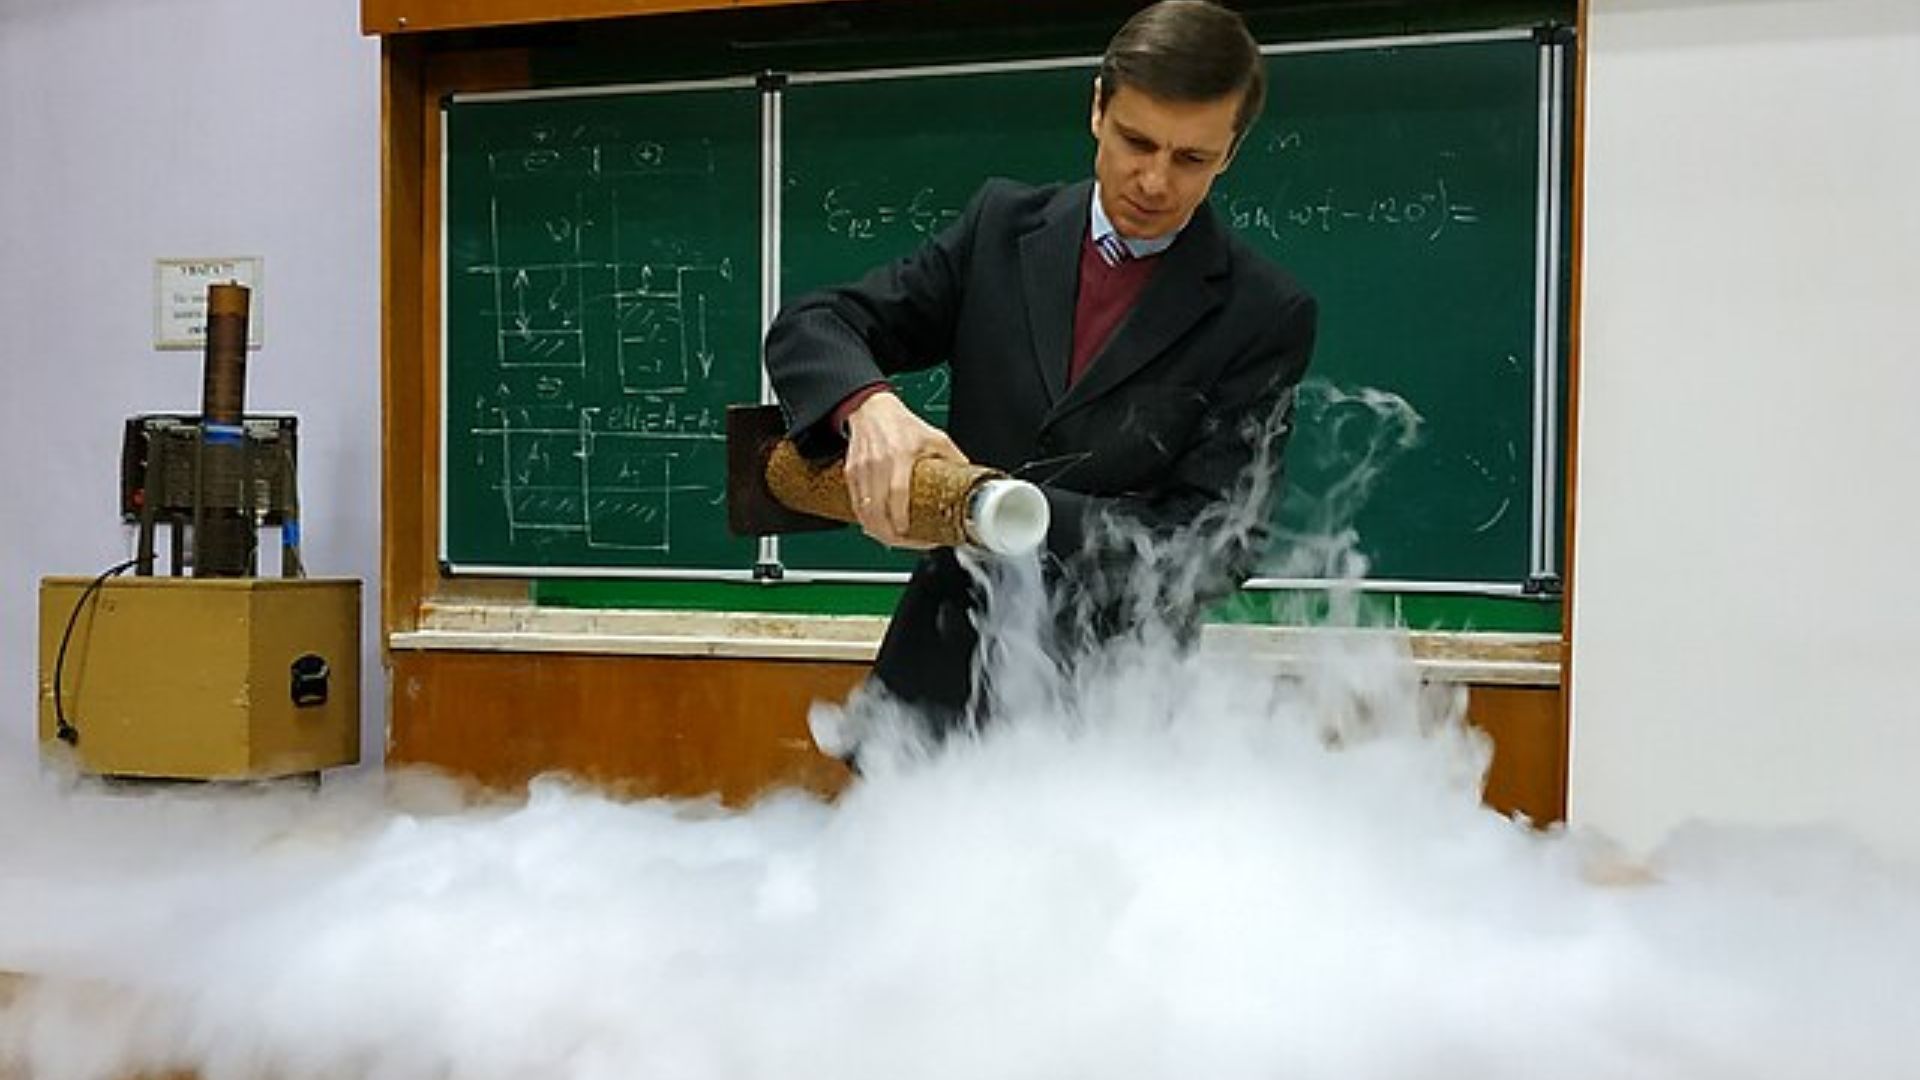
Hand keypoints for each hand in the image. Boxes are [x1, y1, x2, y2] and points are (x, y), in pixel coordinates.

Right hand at [843, 391, 967, 547]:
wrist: (872, 409)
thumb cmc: (902, 424)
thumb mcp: (935, 437)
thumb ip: (954, 459)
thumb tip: (969, 481)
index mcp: (900, 456)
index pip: (897, 496)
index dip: (902, 521)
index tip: (914, 534)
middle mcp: (877, 465)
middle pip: (876, 512)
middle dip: (890, 536)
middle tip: (907, 542)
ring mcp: (861, 471)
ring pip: (864, 513)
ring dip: (878, 531)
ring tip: (894, 539)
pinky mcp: (851, 474)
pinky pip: (856, 505)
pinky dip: (867, 520)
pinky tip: (879, 525)